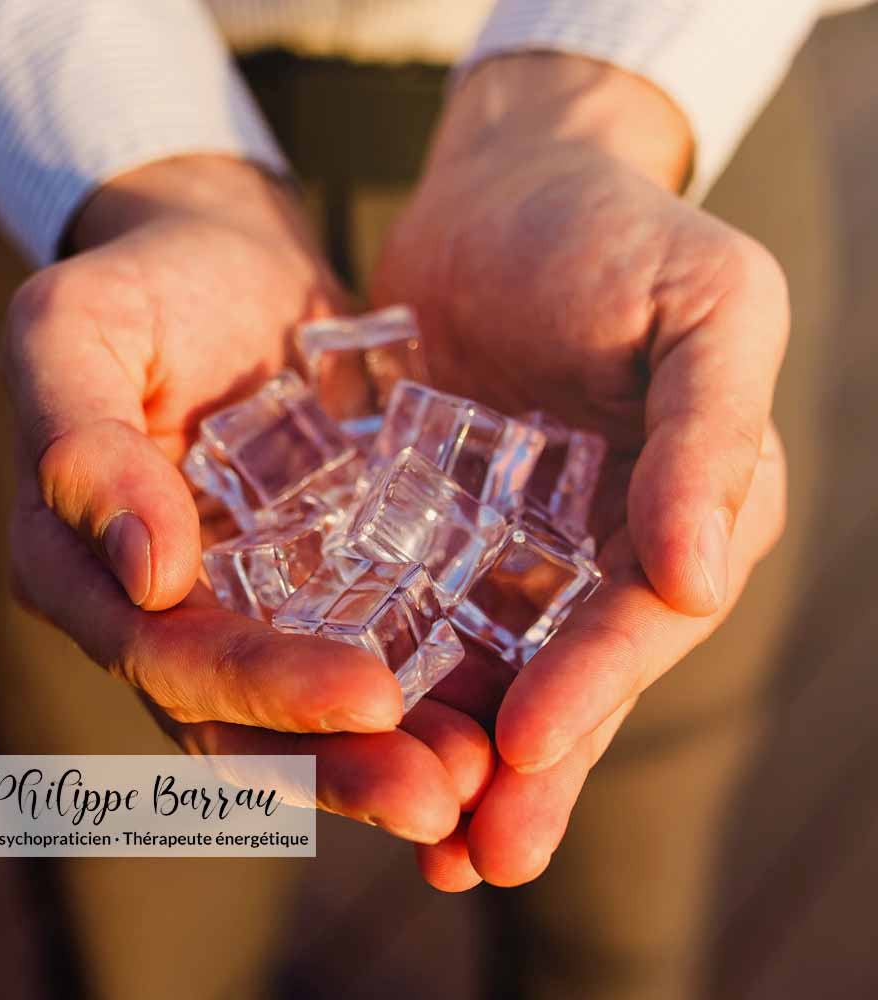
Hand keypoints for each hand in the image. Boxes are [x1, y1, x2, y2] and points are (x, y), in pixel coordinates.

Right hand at [4, 155, 492, 843]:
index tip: (366, 694)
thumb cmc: (146, 288)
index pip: (163, 656)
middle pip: (239, 719)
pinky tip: (496, 722)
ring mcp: (247, 604)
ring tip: (479, 785)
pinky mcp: (320, 583)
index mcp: (87, 567)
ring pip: (306, 713)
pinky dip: (421, 696)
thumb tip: (147, 573)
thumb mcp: (76, 332)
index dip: (257, 688)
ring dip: (386, 760)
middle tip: (439, 795)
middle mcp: (165, 612)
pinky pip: (367, 648)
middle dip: (336, 763)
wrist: (228, 265)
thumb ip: (81, 442)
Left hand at [373, 55, 787, 887]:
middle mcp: (604, 549)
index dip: (594, 690)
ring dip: (452, 751)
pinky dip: (388, 671)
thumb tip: (699, 572)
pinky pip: (413, 609)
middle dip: (525, 771)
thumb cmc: (620, 234)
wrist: (513, 186)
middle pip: (567, 677)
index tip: (529, 751)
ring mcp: (519, 544)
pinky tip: (341, 725)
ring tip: (412, 838)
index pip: (642, 621)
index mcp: (686, 510)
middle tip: (470, 860)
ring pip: (488, 666)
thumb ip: (709, 434)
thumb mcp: (705, 307)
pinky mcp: (438, 524)